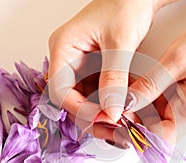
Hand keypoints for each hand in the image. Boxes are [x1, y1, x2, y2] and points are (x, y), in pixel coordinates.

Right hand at [48, 0, 175, 125]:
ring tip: (123, 123)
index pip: (60, 90)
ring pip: (84, 99)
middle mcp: (68, 59)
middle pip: (71, 99)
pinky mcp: (93, 69)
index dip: (79, 109)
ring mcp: (80, 65)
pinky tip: (124, 110)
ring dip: (102, 113)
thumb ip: (114, 78)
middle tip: (114, 128)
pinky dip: (109, 103)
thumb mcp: (120, 43)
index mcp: (63, 48)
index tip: (103, 119)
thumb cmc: (125, 5)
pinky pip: (97, 93)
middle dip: (92, 116)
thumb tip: (112, 112)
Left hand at [128, 1, 185, 143]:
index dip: (135, 131)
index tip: (117, 116)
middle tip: (115, 102)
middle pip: (153, 130)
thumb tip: (126, 104)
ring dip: (136, 108)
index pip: (159, 138)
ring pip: (152, 119)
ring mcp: (184, 110)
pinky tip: (134, 87)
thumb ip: (150, 85)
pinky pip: (157, 107)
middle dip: (132, 118)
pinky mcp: (179, 102)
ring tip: (123, 92)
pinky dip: (143, 99)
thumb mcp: (175, 61)